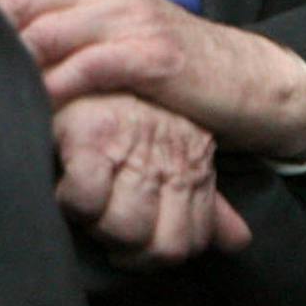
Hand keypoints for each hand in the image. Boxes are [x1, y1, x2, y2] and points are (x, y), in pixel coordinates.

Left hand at [0, 0, 305, 159]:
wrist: (233, 74)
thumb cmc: (155, 55)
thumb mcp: (104, 18)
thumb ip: (56, 11)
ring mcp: (130, 15)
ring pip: (44, 33)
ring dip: (15, 72)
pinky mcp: (151, 54)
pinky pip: (85, 69)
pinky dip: (55, 93)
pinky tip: (43, 114)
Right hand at [52, 92, 252, 267]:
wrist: (91, 50)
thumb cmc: (129, 109)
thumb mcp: (178, 150)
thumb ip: (206, 202)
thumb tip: (240, 241)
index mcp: (194, 162)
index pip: (190, 242)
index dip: (156, 254)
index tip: (131, 240)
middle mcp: (171, 158)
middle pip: (162, 247)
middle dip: (128, 248)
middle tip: (105, 223)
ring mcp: (133, 147)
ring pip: (124, 229)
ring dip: (98, 228)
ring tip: (86, 204)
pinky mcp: (89, 135)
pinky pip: (84, 200)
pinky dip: (72, 203)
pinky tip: (65, 184)